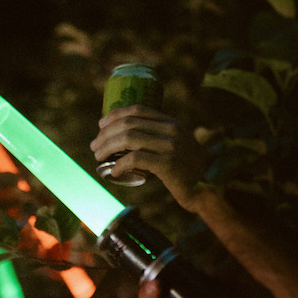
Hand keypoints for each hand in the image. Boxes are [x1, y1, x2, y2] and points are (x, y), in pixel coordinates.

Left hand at [90, 106, 206, 208]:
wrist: (203, 187)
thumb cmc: (184, 169)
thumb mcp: (174, 146)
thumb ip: (158, 138)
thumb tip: (127, 139)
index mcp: (170, 122)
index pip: (138, 110)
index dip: (115, 115)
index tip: (101, 125)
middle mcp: (170, 130)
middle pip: (129, 124)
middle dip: (106, 134)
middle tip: (94, 146)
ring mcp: (170, 146)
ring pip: (129, 139)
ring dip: (108, 147)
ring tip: (98, 157)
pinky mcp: (167, 164)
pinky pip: (136, 159)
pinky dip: (120, 164)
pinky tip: (113, 171)